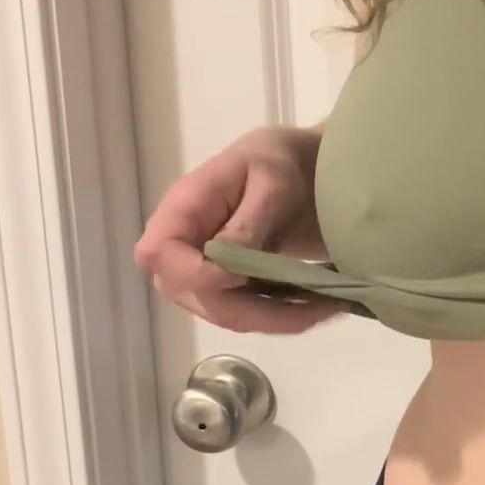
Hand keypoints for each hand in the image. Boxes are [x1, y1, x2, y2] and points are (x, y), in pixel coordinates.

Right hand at [132, 124, 342, 333]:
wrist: (292, 172)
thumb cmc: (277, 164)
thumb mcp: (272, 182)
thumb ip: (247, 223)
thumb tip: (224, 267)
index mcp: (181, 208)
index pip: (158, 254)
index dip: (196, 275)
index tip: (244, 276)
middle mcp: (180, 247)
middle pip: (193, 296)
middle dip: (255, 311)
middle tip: (315, 306)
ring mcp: (198, 272)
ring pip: (224, 315)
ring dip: (276, 321)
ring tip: (327, 308)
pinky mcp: (224, 289)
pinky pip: (245, 315)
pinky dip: (282, 319)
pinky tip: (318, 309)